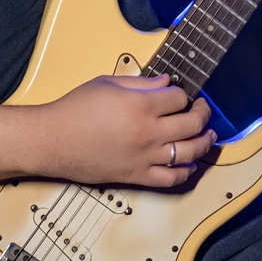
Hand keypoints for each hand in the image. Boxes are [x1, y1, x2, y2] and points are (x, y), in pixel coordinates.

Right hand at [33, 74, 215, 187]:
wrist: (52, 141)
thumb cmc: (73, 111)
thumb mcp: (107, 84)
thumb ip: (141, 83)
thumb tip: (165, 82)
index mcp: (140, 106)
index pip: (178, 98)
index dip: (183, 93)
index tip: (180, 93)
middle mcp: (147, 133)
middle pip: (192, 123)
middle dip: (203, 113)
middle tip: (202, 109)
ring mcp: (145, 156)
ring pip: (189, 151)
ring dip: (204, 142)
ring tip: (209, 135)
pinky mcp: (137, 175)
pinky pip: (171, 178)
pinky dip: (186, 171)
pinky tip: (191, 163)